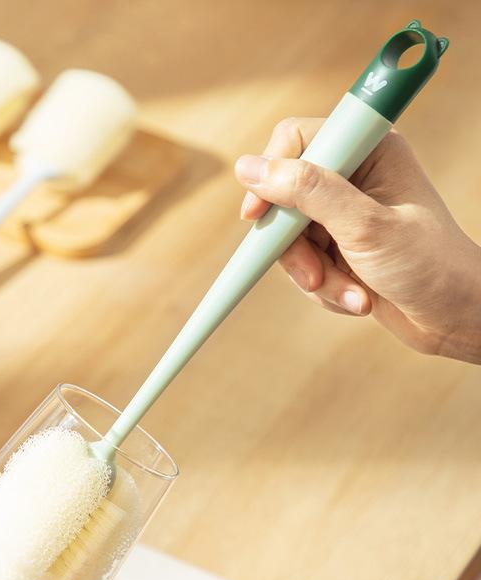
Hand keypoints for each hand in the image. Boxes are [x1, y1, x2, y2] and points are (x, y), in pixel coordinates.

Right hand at [234, 119, 480, 363]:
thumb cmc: (427, 265)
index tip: (257, 216)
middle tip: (316, 276)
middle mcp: (354, 176)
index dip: (270, 175)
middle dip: (297, 248)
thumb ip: (307, 192)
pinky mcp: (338, 247)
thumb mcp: (363, 227)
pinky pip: (302, 264)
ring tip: (352, 295)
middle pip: (284, 198)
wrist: (452, 317)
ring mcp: (343, 214)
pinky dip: (323, 287)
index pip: (295, 141)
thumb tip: (248, 167)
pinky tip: (355, 298)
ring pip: (290, 240)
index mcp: (369, 150)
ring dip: (315, 275)